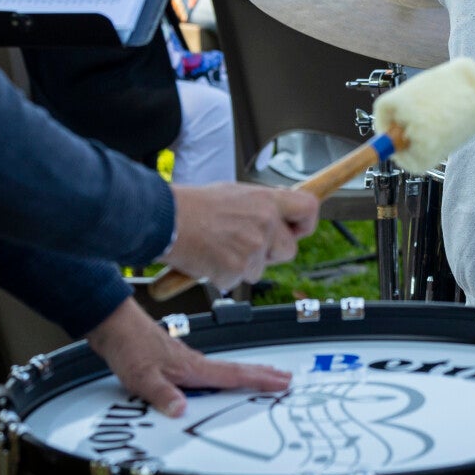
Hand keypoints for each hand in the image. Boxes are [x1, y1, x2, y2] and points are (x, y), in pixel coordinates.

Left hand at [87, 298, 289, 417]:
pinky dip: (227, 372)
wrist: (114, 326)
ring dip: (247, 372)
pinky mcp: (177, 361)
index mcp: (192, 367)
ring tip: (265, 377)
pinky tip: (223, 378)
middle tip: (286, 379)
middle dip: (262, 374)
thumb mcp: (141, 378)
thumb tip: (181, 410)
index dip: (259, 379)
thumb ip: (162, 395)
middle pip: (235, 369)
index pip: (232, 375)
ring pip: (225, 368)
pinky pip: (211, 369)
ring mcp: (187, 360)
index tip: (282, 381)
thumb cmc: (128, 348)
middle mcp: (194, 362)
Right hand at [163, 182, 317, 287]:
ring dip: (243, 266)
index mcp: (266, 200)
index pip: (308, 209)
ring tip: (219, 247)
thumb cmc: (193, 206)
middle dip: (271, 254)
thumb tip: (273, 219)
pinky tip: (209, 257)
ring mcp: (253, 247)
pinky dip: (223, 274)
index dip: (305, 224)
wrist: (166, 220)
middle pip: (289, 250)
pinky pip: (237, 279)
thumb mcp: (233, 194)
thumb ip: (259, 207)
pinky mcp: (238, 269)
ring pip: (260, 270)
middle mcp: (265, 222)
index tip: (296, 230)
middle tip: (246, 246)